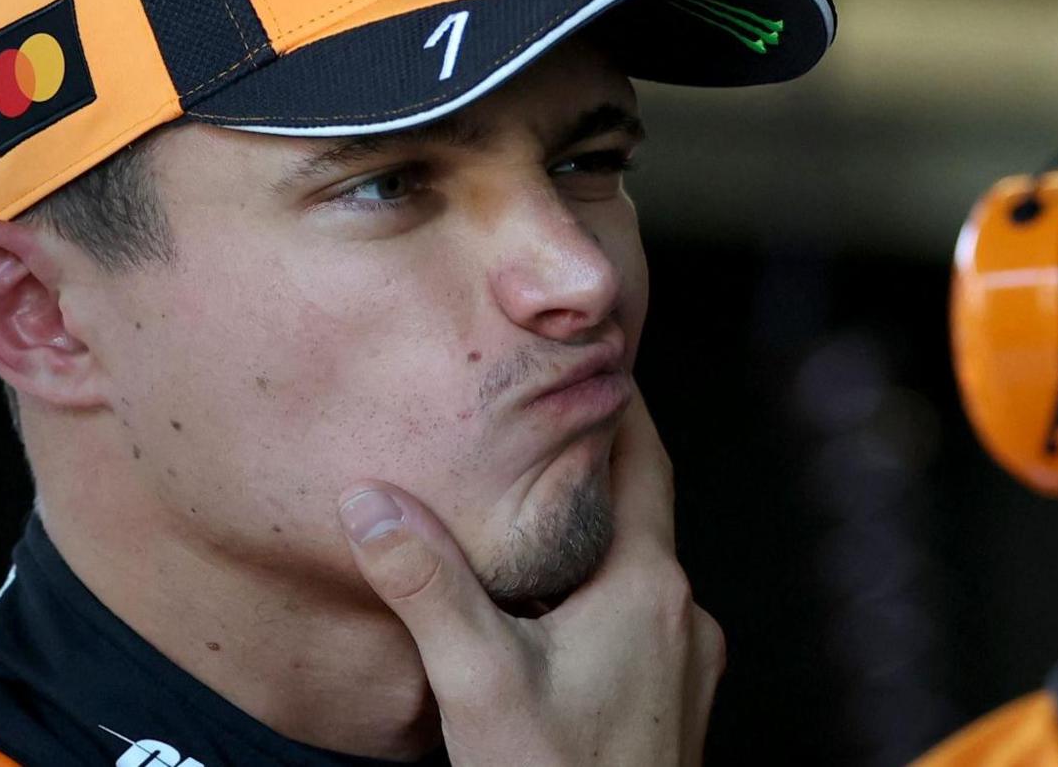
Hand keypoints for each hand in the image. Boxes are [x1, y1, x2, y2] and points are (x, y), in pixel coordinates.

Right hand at [336, 392, 723, 765]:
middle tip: (535, 425)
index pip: (645, 457)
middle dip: (593, 466)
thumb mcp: (478, 684)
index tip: (584, 355)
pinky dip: (603, 593)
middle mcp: (683, 614)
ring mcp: (688, 663)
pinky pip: (643, 620)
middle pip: (644, 508)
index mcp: (648, 586)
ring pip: (641, 567)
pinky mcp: (675, 702)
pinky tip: (549, 614)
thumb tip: (370, 499)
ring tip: (531, 514)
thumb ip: (426, 586)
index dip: (617, 401)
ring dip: (597, 535)